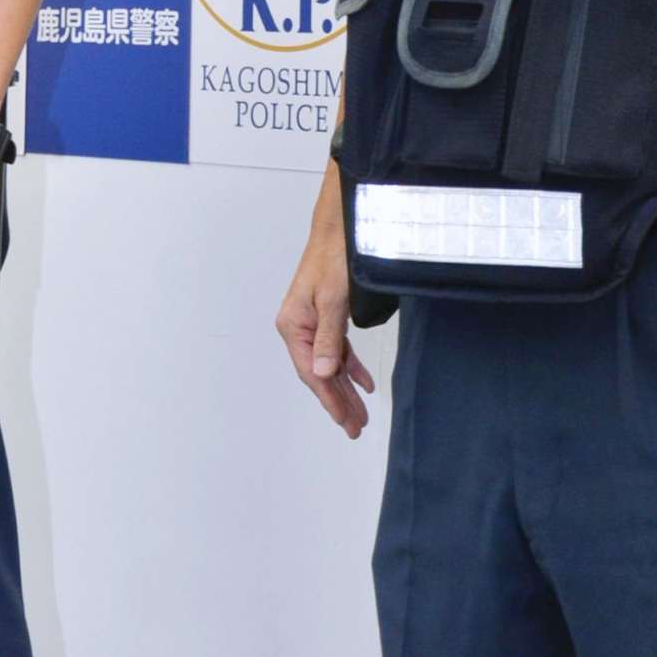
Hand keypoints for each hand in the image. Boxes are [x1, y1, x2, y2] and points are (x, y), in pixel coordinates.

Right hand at [276, 234, 374, 437]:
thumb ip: (328, 339)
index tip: (344, 420)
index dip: (328, 399)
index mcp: (293, 325)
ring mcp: (311, 322)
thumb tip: (321, 374)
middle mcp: (298, 327)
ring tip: (360, 413)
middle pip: (319, 374)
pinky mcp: (324, 317)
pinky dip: (349, 365)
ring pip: (329, 364)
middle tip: (356, 426)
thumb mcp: (334, 301)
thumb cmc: (333, 259)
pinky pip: (336, 349)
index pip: (310, 372)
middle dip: (339, 401)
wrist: (339, 230)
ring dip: (345, 388)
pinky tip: (363, 382)